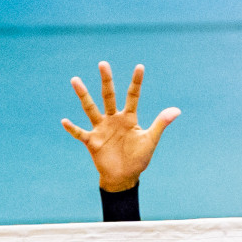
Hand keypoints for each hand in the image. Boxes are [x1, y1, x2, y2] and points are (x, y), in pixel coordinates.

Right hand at [62, 62, 179, 192]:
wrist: (124, 177)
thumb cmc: (138, 159)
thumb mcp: (150, 140)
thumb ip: (160, 124)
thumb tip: (177, 110)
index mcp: (128, 117)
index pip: (132, 96)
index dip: (136, 82)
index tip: (140, 66)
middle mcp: (113, 119)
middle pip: (109, 96)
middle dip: (107, 80)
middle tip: (103, 63)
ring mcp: (101, 129)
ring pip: (90, 109)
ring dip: (83, 95)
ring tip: (75, 80)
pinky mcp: (92, 141)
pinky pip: (80, 133)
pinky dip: (72, 128)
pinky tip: (64, 121)